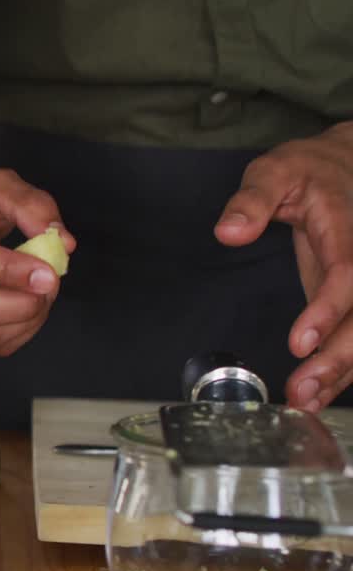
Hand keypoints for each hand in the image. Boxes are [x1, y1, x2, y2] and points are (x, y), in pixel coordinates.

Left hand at [215, 122, 352, 410]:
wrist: (346, 167)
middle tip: (300, 390)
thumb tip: (229, 231)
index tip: (299, 342)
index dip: (328, 310)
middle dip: (337, 357)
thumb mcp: (275, 170)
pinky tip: (318, 394)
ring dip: (340, 372)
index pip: (348, 274)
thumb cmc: (308, 170)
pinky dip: (341, 368)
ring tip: (305, 403)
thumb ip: (252, 199)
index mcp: (350, 228)